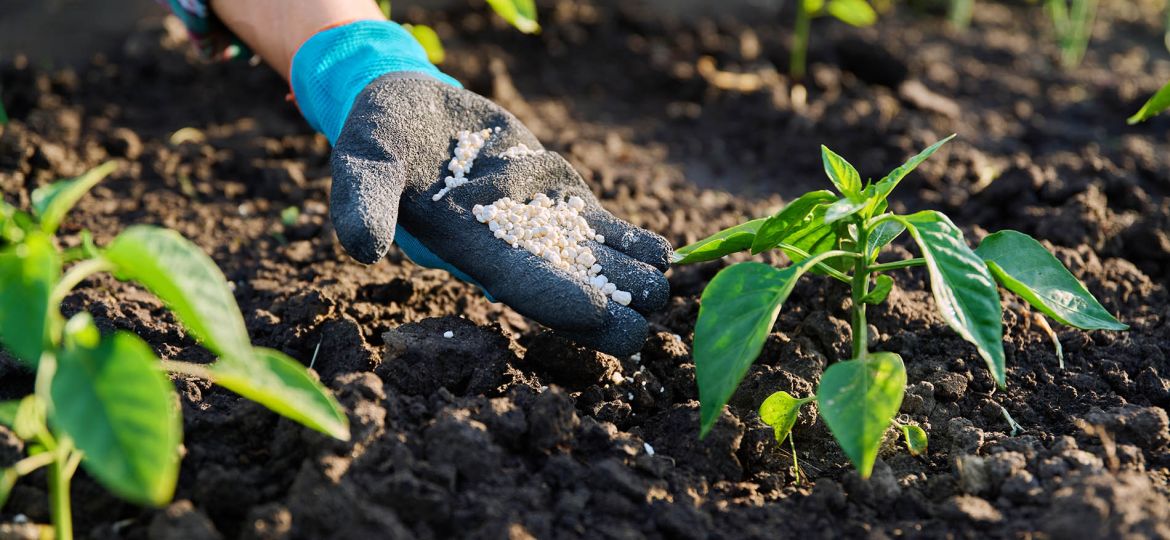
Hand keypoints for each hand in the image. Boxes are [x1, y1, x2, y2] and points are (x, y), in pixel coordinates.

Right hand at [329, 74, 671, 355]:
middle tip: (656, 312)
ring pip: (595, 262)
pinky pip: (602, 229)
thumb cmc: (378, 135)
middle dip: (614, 305)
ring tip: (670, 283)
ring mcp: (539, 225)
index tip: (610, 318)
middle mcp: (510, 247)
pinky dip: (632, 243)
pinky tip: (668, 256)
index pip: (524, 286)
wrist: (407, 107)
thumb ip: (362, 202)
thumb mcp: (362, 160)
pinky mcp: (557, 198)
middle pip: (569, 288)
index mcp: (468, 249)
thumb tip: (361, 248)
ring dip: (632, 277)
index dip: (567, 303)